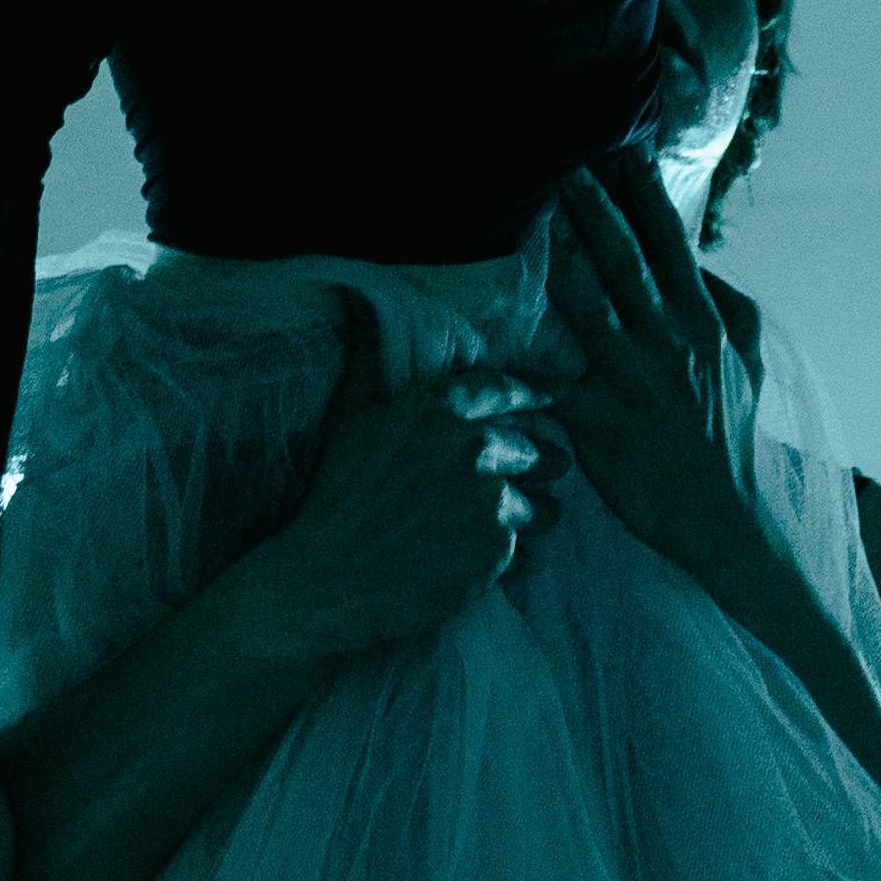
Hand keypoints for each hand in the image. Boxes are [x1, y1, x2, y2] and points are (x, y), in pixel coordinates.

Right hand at [252, 295, 563, 659]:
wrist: (327, 578)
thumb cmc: (333, 498)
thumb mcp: (350, 418)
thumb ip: (371, 360)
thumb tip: (361, 301)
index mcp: (440, 410)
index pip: (506, 390)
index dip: (532, 395)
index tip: (553, 400)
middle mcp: (475, 448)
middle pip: (533, 450)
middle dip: (535, 463)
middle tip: (540, 473)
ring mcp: (492, 501)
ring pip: (542, 504)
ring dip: (533, 512)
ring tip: (511, 524)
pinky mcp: (500, 550)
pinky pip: (525, 548)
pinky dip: (511, 554)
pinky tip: (483, 559)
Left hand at [545, 157, 773, 593]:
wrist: (737, 523)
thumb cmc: (738, 446)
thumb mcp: (751, 368)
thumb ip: (732, 312)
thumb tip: (709, 271)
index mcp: (704, 324)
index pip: (674, 245)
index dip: (647, 195)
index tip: (625, 152)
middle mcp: (671, 342)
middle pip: (627, 261)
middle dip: (595, 209)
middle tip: (564, 166)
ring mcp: (636, 381)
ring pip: (590, 306)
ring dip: (560, 259)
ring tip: (535, 217)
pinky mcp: (602, 425)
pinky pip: (547, 391)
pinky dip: (509, 376)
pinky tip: (476, 357)